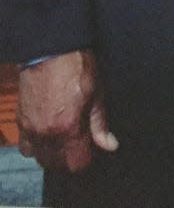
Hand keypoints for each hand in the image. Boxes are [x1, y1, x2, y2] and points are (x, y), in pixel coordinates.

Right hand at [17, 49, 118, 171]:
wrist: (50, 48)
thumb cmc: (76, 66)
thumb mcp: (97, 92)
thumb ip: (100, 123)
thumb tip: (110, 145)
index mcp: (68, 128)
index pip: (77, 164)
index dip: (87, 157)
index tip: (91, 146)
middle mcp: (46, 134)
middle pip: (58, 164)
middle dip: (71, 156)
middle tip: (80, 138)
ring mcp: (31, 129)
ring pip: (41, 158)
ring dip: (54, 152)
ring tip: (64, 135)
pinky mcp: (21, 120)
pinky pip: (26, 146)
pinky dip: (36, 144)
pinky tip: (48, 131)